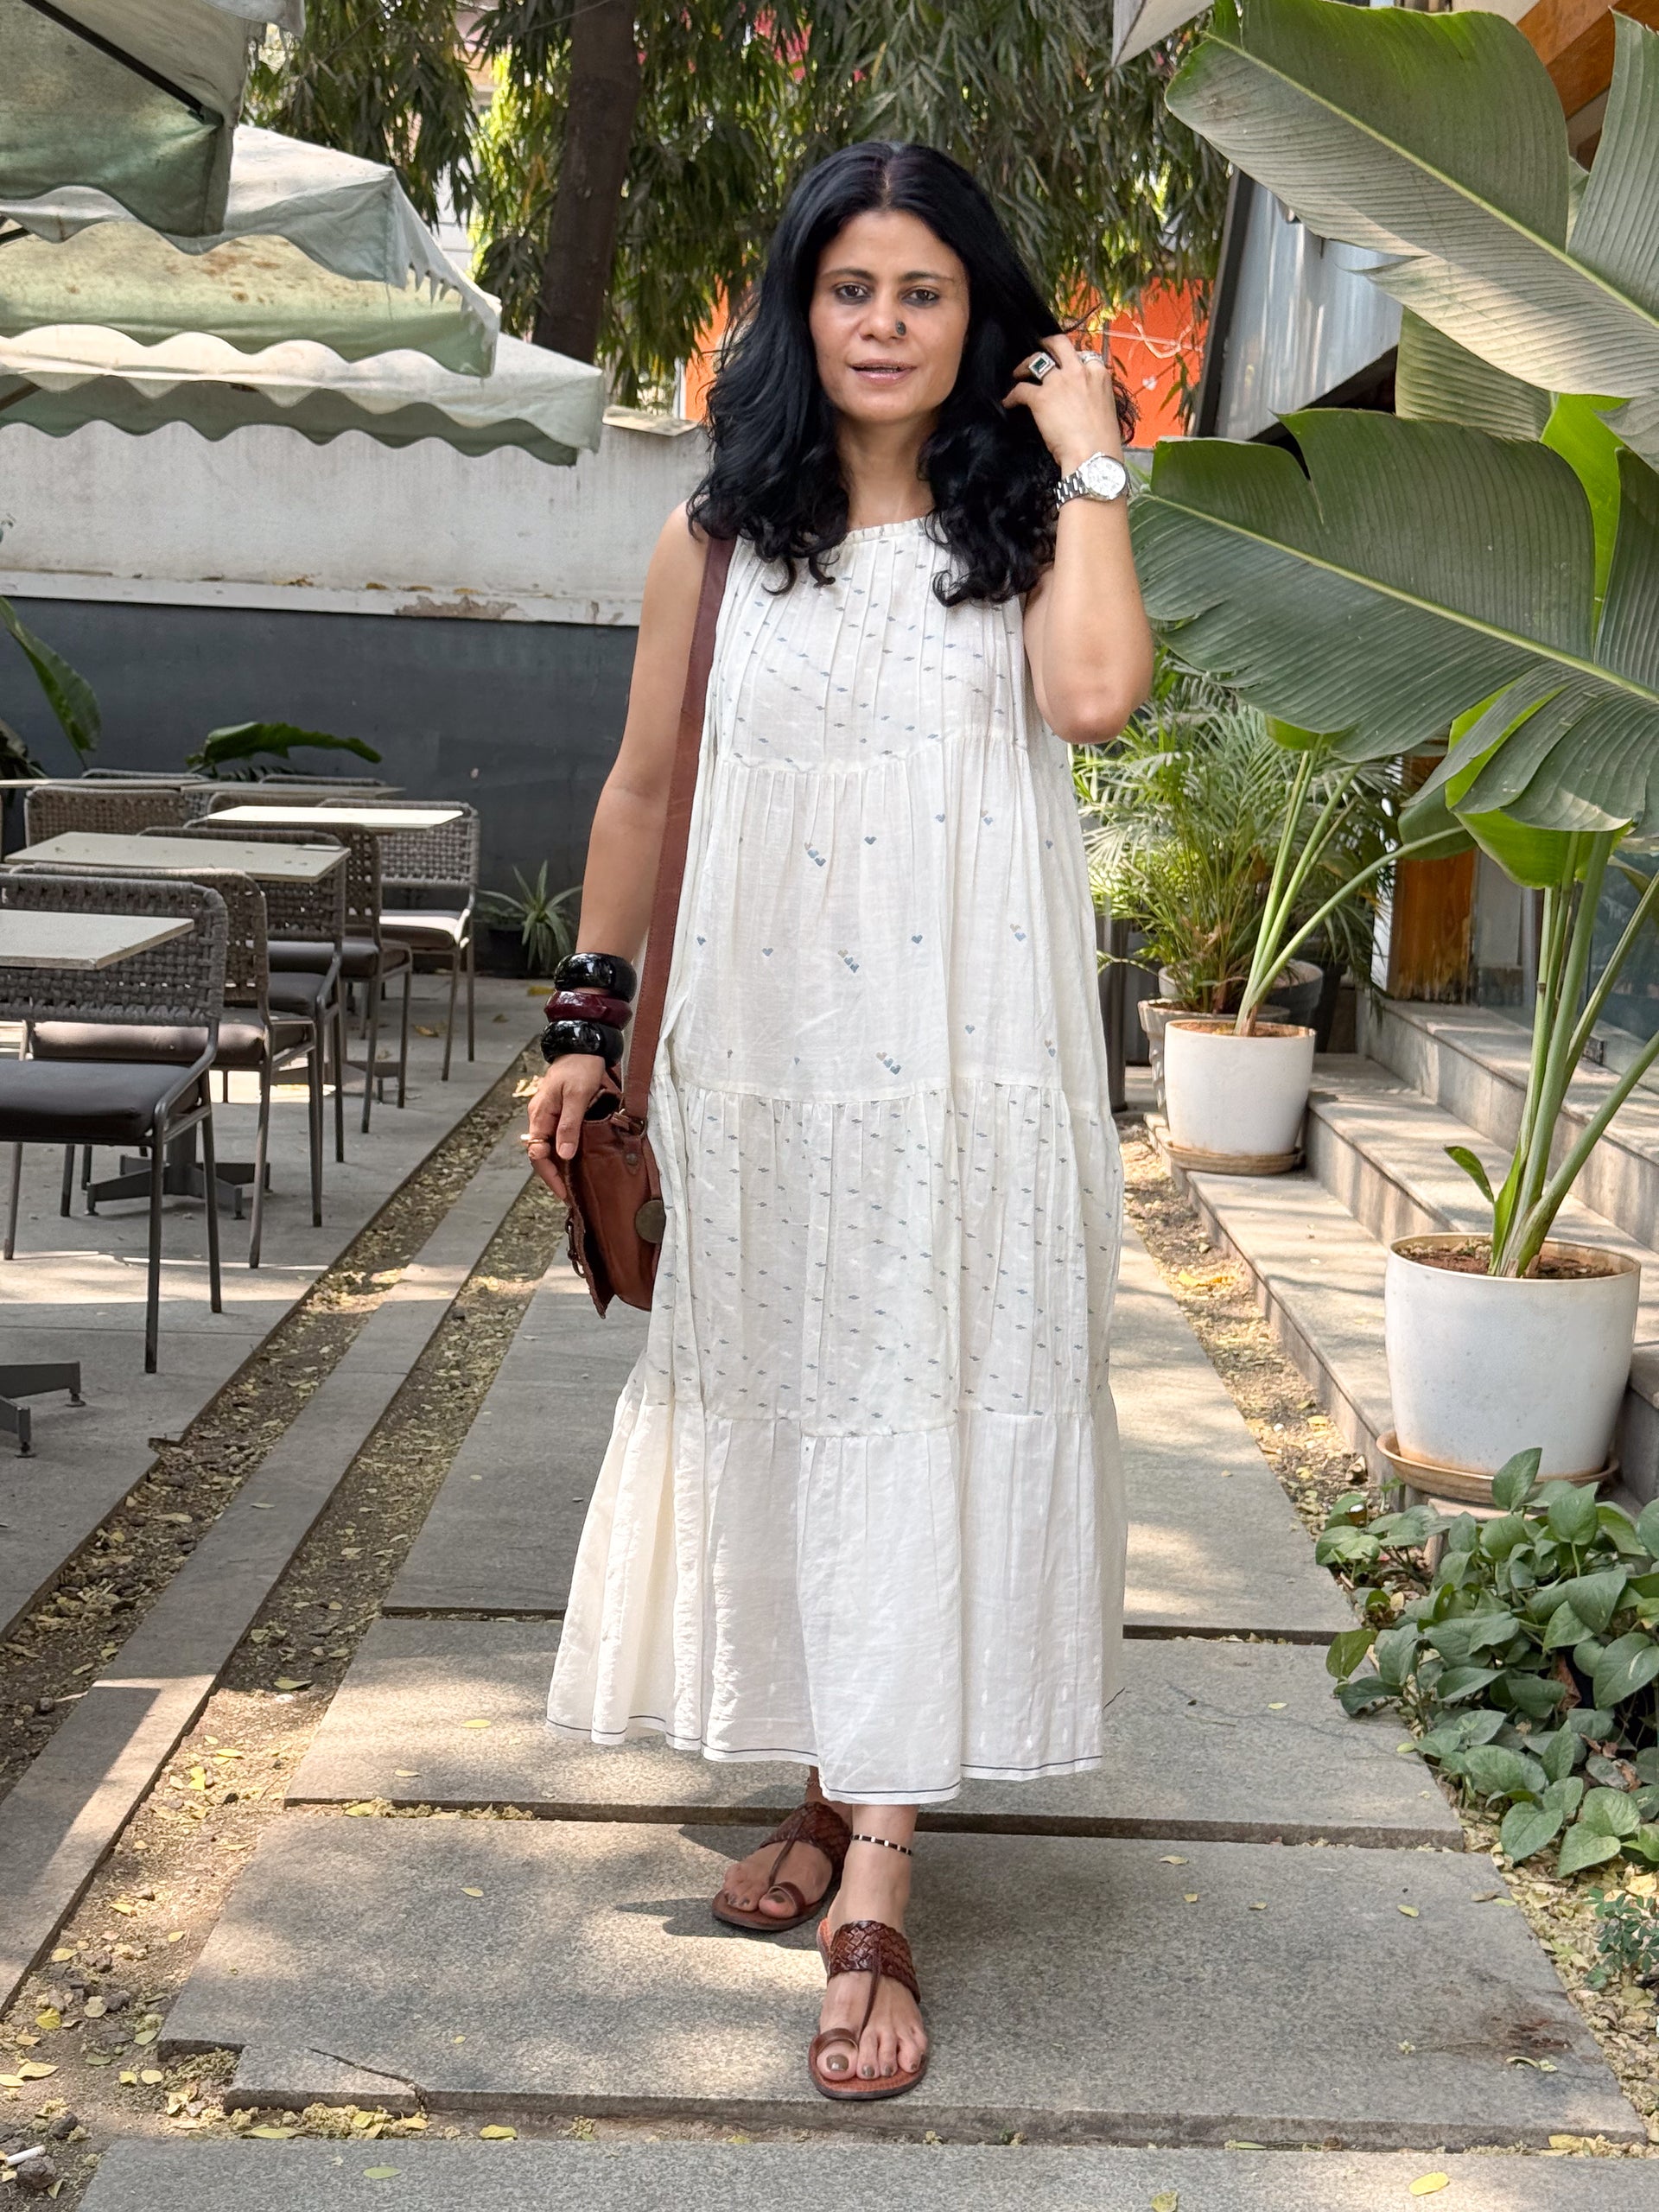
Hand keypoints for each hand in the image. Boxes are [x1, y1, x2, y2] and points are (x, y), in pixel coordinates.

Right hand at [524, 1053, 610, 1199]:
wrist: (582, 1045)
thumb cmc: (580, 1068)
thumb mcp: (577, 1097)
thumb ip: (569, 1125)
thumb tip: (564, 1155)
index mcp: (540, 1115)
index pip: (538, 1154)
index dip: (550, 1176)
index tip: (564, 1192)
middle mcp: (540, 1117)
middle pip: (541, 1154)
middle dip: (553, 1175)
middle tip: (569, 1194)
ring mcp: (548, 1114)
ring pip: (549, 1146)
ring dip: (558, 1165)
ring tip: (572, 1183)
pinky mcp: (559, 1111)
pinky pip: (556, 1136)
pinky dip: (564, 1151)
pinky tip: (574, 1160)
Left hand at [1003, 332, 1123, 474]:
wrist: (1094, 456)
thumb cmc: (1102, 441)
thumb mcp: (1106, 407)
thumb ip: (1095, 394)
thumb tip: (1084, 397)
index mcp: (1099, 374)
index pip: (1083, 355)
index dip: (1071, 358)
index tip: (1065, 364)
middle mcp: (1079, 371)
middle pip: (1059, 344)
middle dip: (1046, 344)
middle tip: (1039, 350)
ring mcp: (1059, 382)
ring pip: (1037, 360)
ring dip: (1025, 364)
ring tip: (1018, 373)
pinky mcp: (1041, 398)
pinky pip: (1021, 390)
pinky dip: (1012, 396)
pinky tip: (1009, 402)